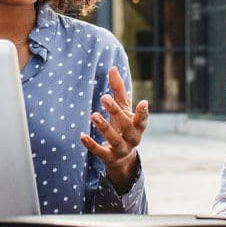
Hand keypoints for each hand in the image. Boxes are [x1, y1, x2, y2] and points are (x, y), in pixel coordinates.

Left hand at [80, 66, 148, 192]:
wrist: (123, 157)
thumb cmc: (123, 125)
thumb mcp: (123, 108)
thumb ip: (119, 90)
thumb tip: (112, 68)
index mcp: (138, 126)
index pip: (142, 119)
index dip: (143, 112)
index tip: (143, 102)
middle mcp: (133, 138)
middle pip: (126, 126)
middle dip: (115, 112)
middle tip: (104, 97)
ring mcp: (122, 149)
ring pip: (114, 139)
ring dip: (104, 127)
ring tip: (93, 115)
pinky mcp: (109, 158)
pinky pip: (100, 152)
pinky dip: (91, 144)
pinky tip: (82, 136)